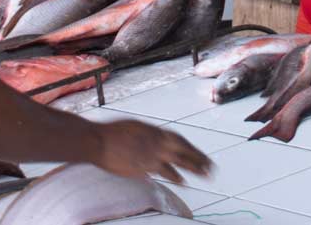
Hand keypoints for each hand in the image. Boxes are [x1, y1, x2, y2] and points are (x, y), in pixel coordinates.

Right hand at [90, 120, 211, 183]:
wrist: (98, 141)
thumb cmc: (113, 132)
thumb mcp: (136, 127)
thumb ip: (150, 135)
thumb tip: (159, 140)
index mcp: (155, 132)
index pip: (180, 141)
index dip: (193, 149)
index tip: (203, 155)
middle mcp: (157, 144)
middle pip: (184, 153)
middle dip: (200, 160)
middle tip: (212, 168)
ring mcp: (151, 156)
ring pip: (178, 164)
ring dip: (193, 169)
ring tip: (205, 175)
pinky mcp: (143, 168)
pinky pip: (164, 173)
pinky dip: (175, 177)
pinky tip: (183, 182)